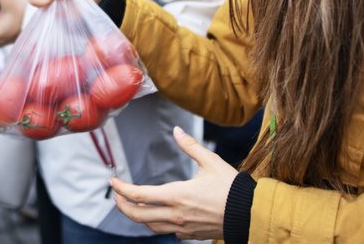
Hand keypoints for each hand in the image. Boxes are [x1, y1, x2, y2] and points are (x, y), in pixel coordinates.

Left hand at [109, 126, 237, 240]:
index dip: (122, 188)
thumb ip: (190, 146)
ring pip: (150, 226)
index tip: (113, 182)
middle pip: (138, 216)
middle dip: (122, 205)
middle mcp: (176, 214)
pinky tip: (160, 214)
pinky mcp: (191, 234)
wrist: (250, 214)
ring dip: (138, 216)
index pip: (139, 195)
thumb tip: (176, 130)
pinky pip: (167, 231)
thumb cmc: (231, 187)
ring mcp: (182, 227)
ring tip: (133, 205)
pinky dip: (158, 223)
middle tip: (117, 196)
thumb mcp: (211, 161)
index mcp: (177, 195)